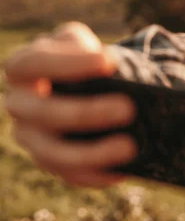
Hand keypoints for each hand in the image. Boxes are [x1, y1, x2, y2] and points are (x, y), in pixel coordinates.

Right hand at [2, 22, 136, 186]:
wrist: (90, 86)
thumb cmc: (85, 60)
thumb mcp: (84, 45)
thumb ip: (90, 50)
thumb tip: (114, 69)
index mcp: (23, 68)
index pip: (33, 63)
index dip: (67, 64)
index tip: (109, 62)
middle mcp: (20, 105)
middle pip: (43, 113)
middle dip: (87, 112)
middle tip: (128, 108)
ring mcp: (32, 138)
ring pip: (52, 153)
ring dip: (92, 152)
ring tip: (129, 146)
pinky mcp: (50, 162)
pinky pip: (70, 175)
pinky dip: (96, 174)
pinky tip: (123, 169)